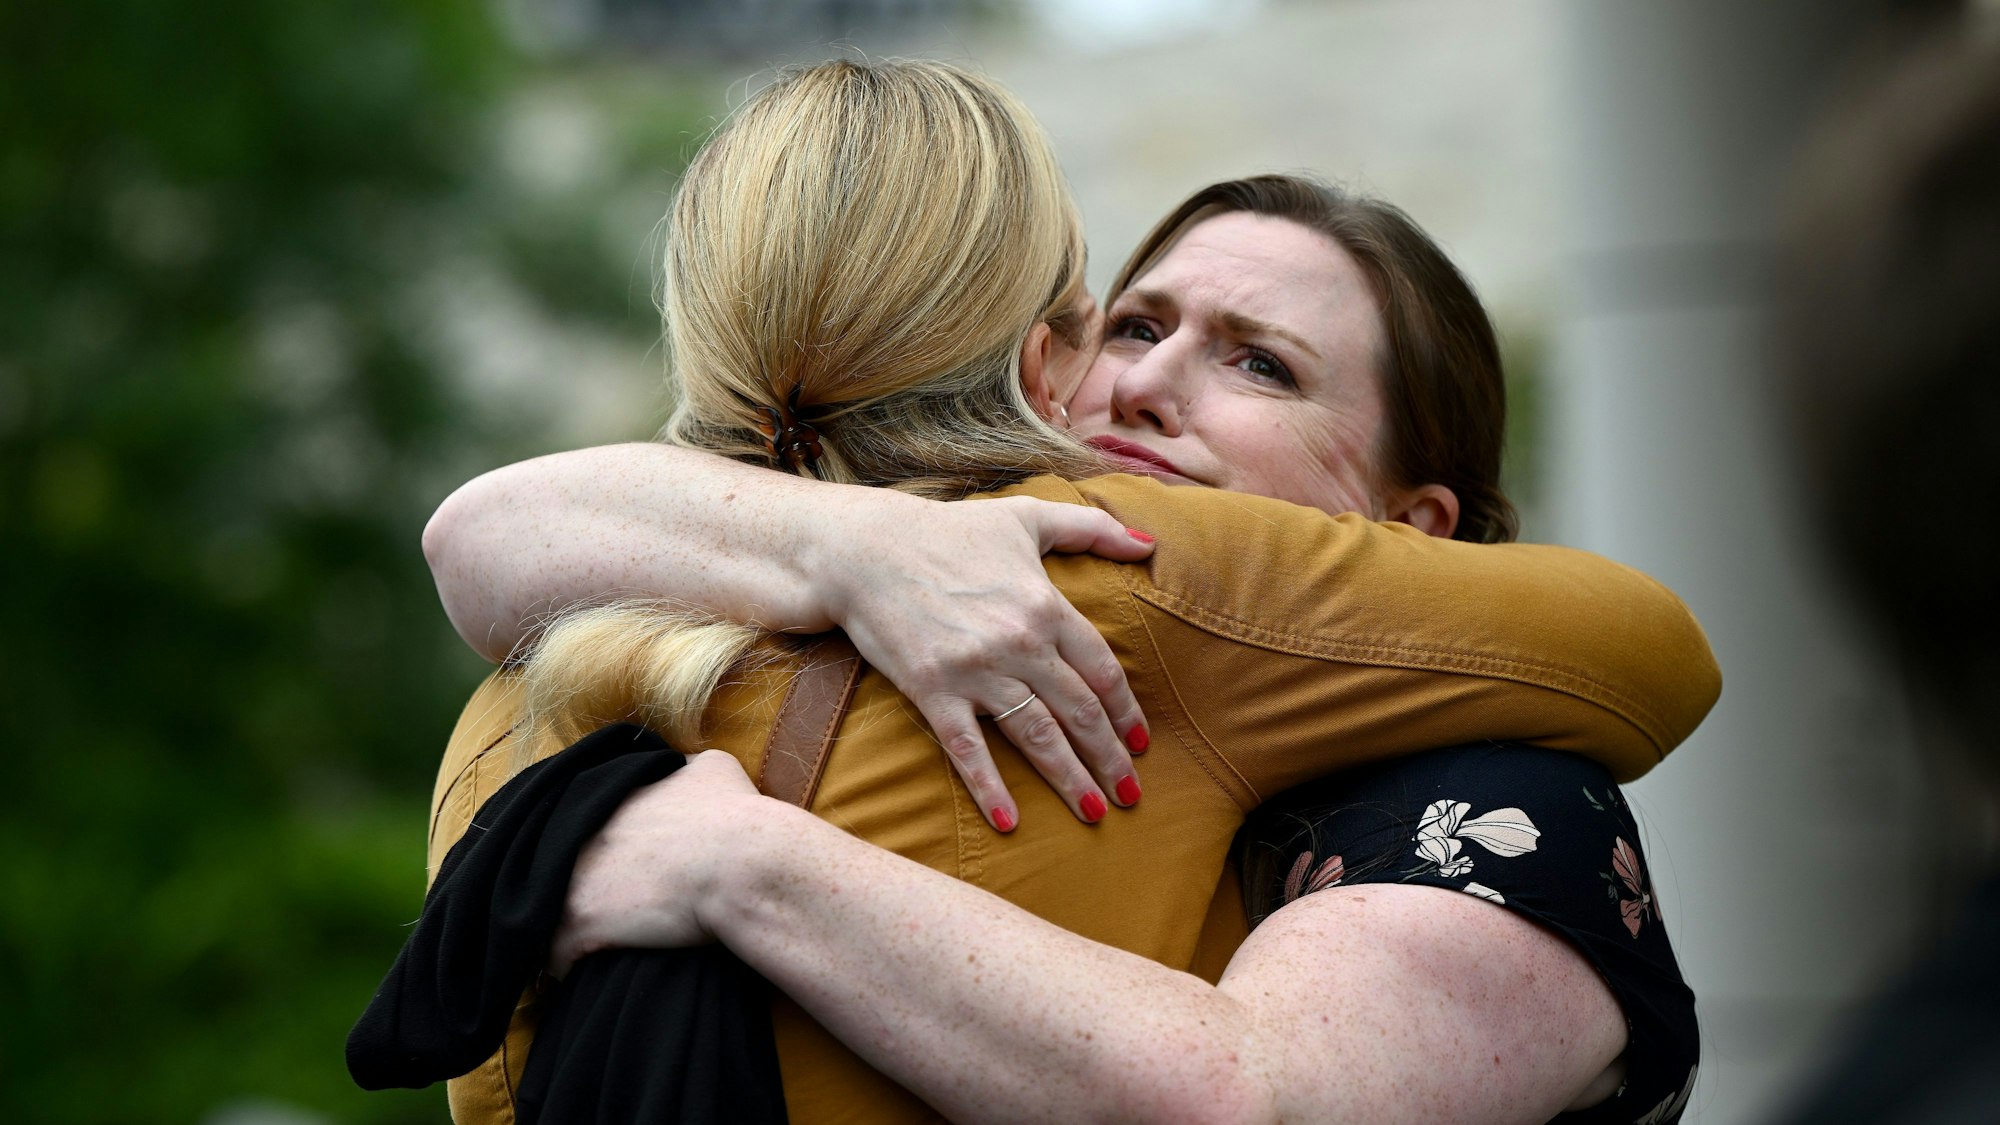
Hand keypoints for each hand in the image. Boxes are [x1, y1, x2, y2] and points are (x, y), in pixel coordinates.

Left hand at [550, 751, 770, 975]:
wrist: (740, 863)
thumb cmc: (735, 816)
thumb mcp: (714, 767)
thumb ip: (684, 765)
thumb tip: (681, 769)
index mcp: (609, 799)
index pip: (577, 823)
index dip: (595, 847)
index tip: (616, 866)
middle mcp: (581, 834)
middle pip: (555, 866)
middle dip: (576, 883)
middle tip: (605, 903)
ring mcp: (574, 878)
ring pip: (544, 910)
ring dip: (563, 924)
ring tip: (588, 941)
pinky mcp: (581, 922)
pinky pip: (554, 955)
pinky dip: (566, 964)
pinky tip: (587, 969)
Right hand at [814, 493, 1154, 831]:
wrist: (866, 550)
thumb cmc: (948, 532)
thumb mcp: (1025, 517)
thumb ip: (1092, 529)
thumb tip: (1150, 543)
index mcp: (1045, 605)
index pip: (1101, 671)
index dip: (1125, 712)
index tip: (1140, 744)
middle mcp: (1019, 642)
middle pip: (1079, 712)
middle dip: (1110, 758)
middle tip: (1131, 794)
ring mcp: (975, 670)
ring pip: (1036, 736)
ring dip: (1069, 779)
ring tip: (1094, 812)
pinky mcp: (932, 690)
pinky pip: (968, 747)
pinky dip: (989, 787)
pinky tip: (1009, 821)